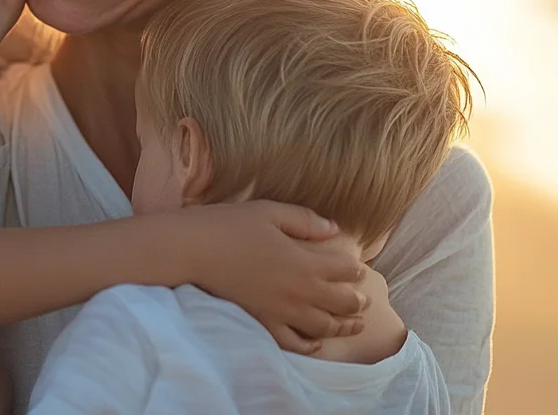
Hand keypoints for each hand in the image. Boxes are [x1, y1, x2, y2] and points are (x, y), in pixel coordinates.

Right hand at [184, 200, 367, 353]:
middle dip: (357, 300)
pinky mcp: (263, 322)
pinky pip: (293, 342)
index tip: (358, 266)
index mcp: (305, 261)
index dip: (355, 267)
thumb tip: (334, 229)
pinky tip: (318, 343)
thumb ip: (305, 221)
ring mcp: (282, 311)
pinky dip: (310, 345)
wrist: (193, 250)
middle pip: (343, 302)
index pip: (345, 269)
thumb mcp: (270, 212)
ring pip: (325, 326)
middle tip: (364, 299)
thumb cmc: (229, 225)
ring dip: (345, 325)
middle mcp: (300, 290)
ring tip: (355, 323)